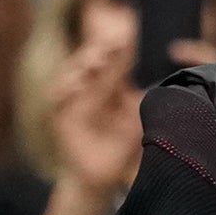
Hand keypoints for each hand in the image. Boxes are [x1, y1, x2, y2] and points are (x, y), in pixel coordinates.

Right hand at [49, 38, 144, 197]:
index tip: (128, 37)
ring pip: (72, 73)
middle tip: (114, 45)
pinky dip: (65, 89)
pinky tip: (78, 85)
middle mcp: (89, 90)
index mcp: (109, 87)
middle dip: (101, 50)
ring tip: (97, 62)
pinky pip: (57, 99)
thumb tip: (158, 86)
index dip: (119, 49)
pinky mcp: (61, 119)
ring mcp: (73, 103)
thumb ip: (141, 104)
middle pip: (90, 61)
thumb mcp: (136, 123)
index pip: (113, 62)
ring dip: (83, 64)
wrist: (102, 177)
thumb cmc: (121, 148)